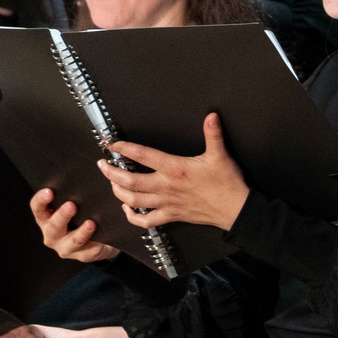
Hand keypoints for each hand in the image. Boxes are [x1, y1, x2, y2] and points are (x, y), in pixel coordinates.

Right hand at [31, 188, 120, 262]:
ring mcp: (66, 247)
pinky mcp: (82, 256)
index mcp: (47, 218)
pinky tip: (102, 241)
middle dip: (62, 216)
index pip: (38, 208)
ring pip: (71, 242)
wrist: (102, 238)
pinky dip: (95, 246)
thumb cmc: (85, 215)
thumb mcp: (78, 204)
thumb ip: (75, 194)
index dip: (41, 200)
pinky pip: (89, 252)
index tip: (49, 191)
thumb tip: (88, 172)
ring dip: (80, 233)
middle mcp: (52, 234)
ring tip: (90, 223)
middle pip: (53, 226)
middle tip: (71, 205)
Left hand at [102, 113, 249, 232]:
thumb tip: (211, 116)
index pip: (143, 156)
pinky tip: (127, 209)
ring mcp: (166, 203)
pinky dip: (132, 216)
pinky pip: (145, 220)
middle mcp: (166, 186)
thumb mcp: (220, 155)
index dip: (125, 149)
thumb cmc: (227, 183)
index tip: (112, 144)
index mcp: (175, 169)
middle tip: (102, 165)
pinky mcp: (171, 215)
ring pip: (133, 200)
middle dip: (111, 173)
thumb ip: (213, 134)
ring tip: (112, 183)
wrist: (235, 209)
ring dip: (118, 191)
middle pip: (130, 181)